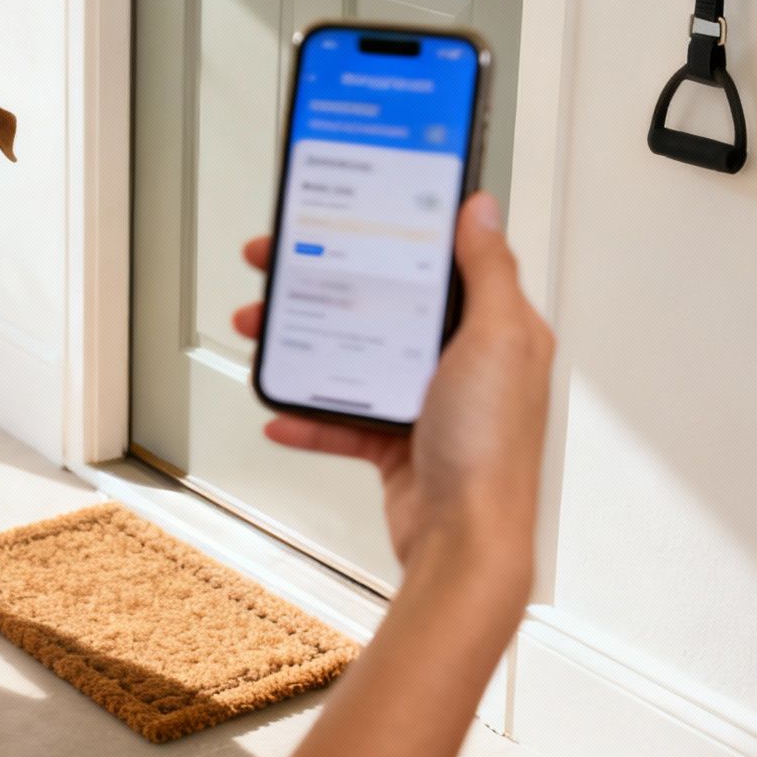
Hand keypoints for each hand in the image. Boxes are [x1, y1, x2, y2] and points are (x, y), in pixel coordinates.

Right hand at [233, 192, 552, 577]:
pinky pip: (343, 421)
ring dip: (303, 343)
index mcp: (496, 328)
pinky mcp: (400, 447)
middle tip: (276, 266)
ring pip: (355, 357)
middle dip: (325, 284)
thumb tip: (481, 210)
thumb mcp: (496, 340)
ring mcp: (430, 406)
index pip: (437, 261)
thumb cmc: (491, 452)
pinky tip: (279, 407)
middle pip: (383, 304)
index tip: (345, 214)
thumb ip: (488, 271)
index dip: (388, 233)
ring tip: (260, 331)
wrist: (464, 545)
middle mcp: (464, 363)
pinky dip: (308, 415)